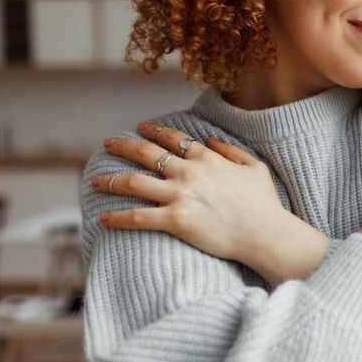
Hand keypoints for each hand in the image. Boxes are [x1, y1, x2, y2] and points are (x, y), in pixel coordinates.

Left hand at [90, 122, 284, 265]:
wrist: (265, 234)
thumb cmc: (265, 204)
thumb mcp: (255, 167)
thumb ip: (231, 150)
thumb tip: (209, 140)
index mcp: (207, 158)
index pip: (173, 139)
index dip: (153, 130)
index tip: (140, 127)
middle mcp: (189, 172)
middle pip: (147, 153)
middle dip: (124, 146)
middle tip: (108, 143)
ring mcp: (180, 196)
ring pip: (135, 183)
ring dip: (111, 180)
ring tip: (95, 181)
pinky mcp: (175, 221)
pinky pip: (138, 217)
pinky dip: (117, 218)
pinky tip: (103, 218)